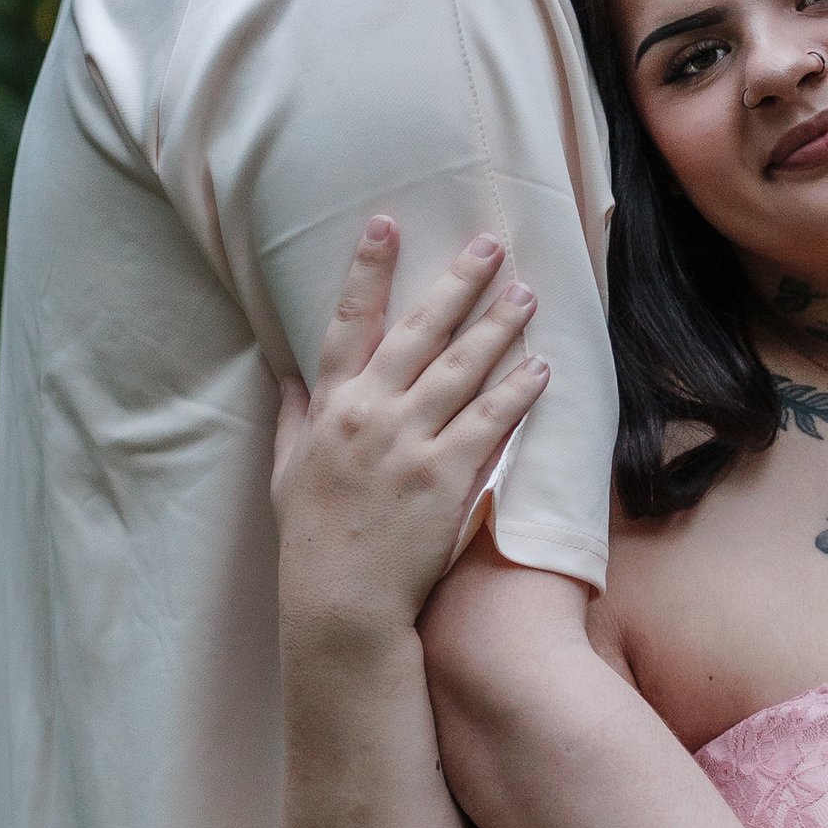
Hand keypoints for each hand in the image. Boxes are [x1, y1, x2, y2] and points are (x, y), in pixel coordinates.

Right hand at [271, 217, 548, 637]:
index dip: (368, 270)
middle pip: (421, 331)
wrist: (342, 603)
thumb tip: (289, 376)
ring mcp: (410, 443)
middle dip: (458, 283)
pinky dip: (517, 390)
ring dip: (499, 325)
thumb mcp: (288, 473)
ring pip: (464, 367)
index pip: (349, 323)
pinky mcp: (448, 476)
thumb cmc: (313, 541)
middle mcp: (370, 415)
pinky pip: (490, 421)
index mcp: (329, 408)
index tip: (387, 225)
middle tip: (491, 245)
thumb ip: (293, 418)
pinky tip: (540, 366)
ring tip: (526, 294)